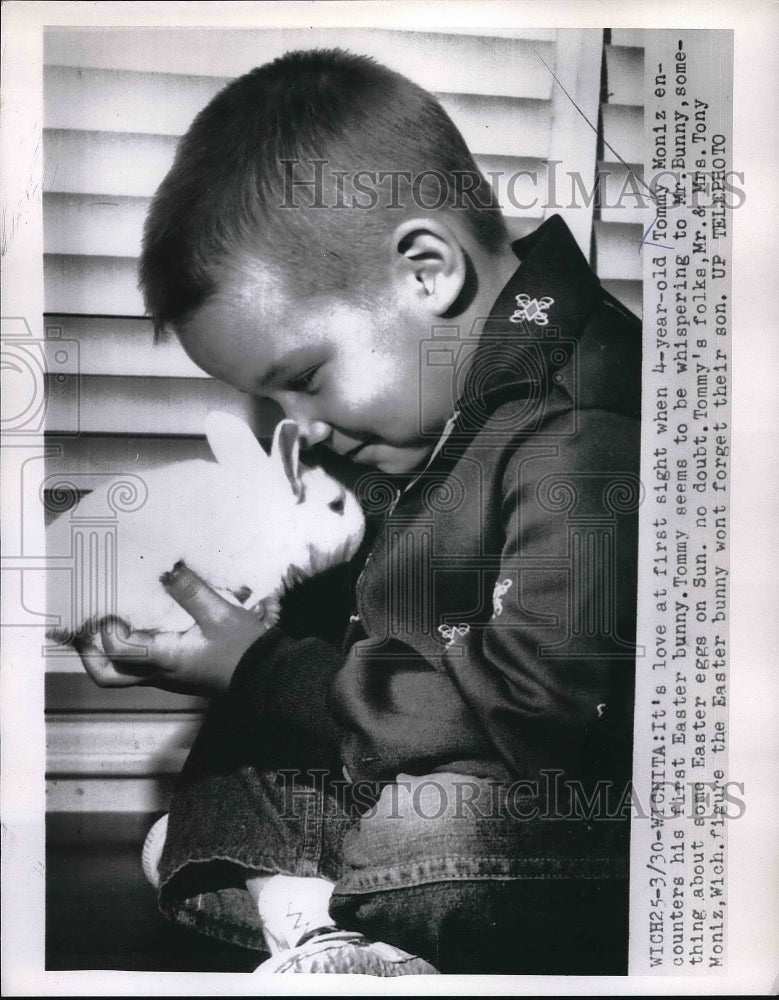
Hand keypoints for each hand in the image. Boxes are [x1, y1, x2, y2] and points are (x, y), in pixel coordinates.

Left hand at [47, 562, 272, 696]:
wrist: (266, 675)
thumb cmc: (244, 648)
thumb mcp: (220, 613)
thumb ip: (191, 590)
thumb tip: (166, 568)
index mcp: (166, 659)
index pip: (118, 651)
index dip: (106, 630)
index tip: (110, 608)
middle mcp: (159, 673)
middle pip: (108, 675)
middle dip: (90, 651)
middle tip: (85, 625)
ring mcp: (166, 675)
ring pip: (121, 672)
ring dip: (106, 649)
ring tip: (105, 621)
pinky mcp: (176, 671)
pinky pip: (140, 664)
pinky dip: (127, 646)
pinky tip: (135, 625)